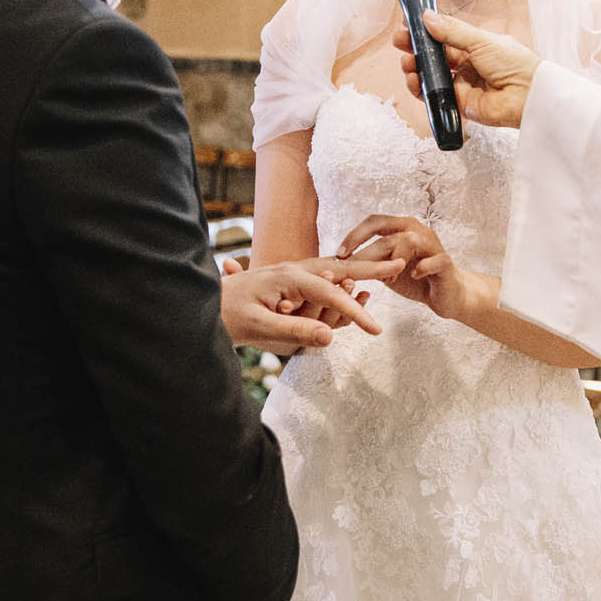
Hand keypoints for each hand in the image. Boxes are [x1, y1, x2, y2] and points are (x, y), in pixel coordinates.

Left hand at [219, 258, 400, 354]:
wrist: (198, 304)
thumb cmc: (225, 315)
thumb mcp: (259, 327)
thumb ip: (297, 330)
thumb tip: (330, 337)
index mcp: (289, 276)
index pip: (333, 294)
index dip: (356, 313)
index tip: (376, 330)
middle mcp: (294, 269)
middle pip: (342, 268)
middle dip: (372, 269)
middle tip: (402, 264)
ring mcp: (291, 273)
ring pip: (333, 270)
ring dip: (359, 271)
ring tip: (387, 269)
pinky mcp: (287, 281)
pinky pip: (321, 278)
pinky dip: (342, 278)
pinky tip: (353, 282)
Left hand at [339, 215, 485, 321]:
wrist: (445, 294)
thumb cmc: (414, 279)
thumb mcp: (386, 269)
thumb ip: (369, 261)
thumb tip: (337, 263)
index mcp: (401, 228)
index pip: (375, 221)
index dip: (355, 235)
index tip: (339, 254)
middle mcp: (417, 230)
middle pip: (389, 232)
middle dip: (368, 252)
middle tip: (353, 269)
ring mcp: (433, 245)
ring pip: (411, 241)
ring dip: (394, 260)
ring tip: (387, 279)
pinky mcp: (446, 262)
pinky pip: (435, 260)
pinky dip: (422, 267)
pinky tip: (413, 276)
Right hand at [396, 10, 541, 128]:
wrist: (527, 95)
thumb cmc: (514, 64)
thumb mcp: (481, 40)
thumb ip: (452, 31)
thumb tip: (428, 16)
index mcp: (476, 45)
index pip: (445, 36)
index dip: (426, 31)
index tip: (408, 25)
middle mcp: (468, 64)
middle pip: (435, 55)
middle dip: (416, 48)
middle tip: (401, 41)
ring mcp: (462, 84)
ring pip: (432, 75)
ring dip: (416, 67)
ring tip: (408, 62)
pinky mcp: (459, 103)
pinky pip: (435, 96)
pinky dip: (421, 88)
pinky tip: (414, 79)